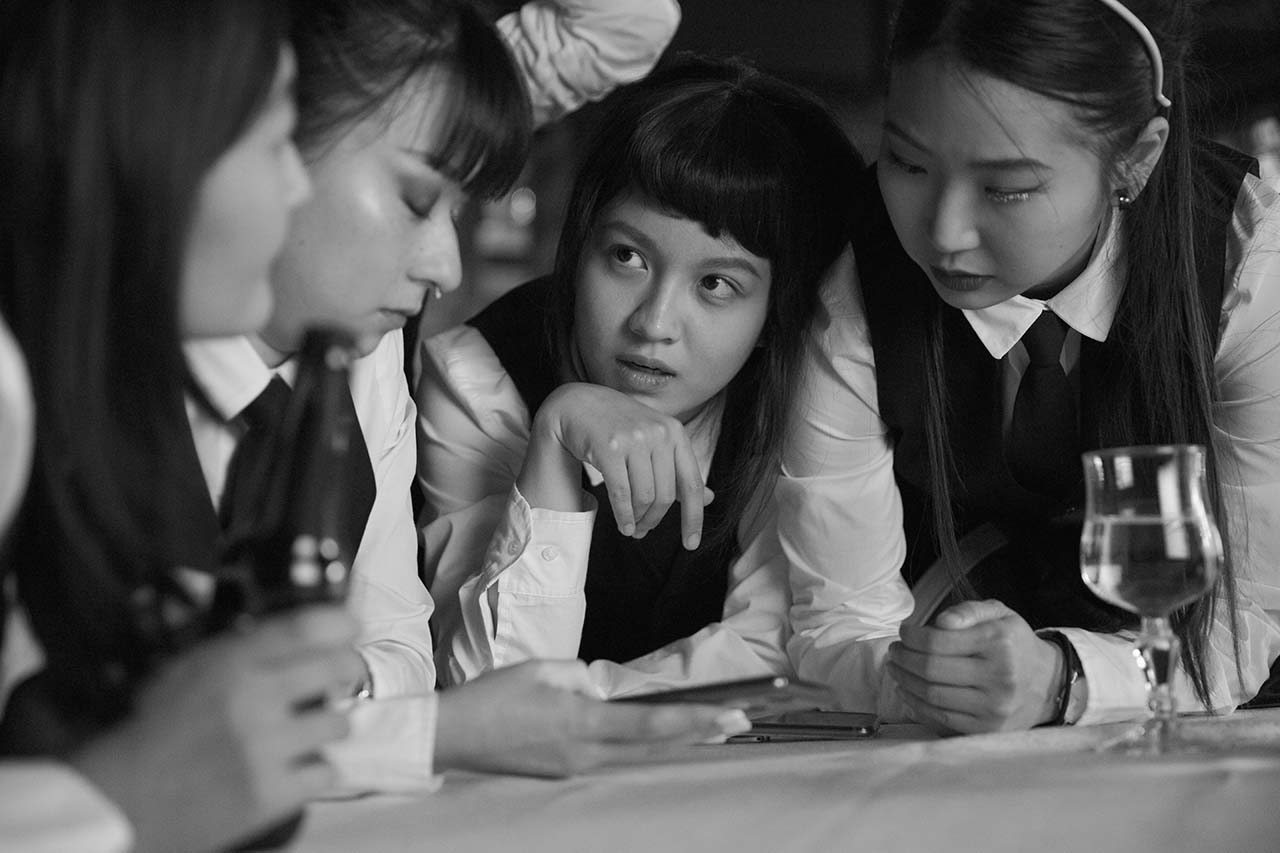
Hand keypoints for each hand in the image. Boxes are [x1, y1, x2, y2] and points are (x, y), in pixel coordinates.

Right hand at [70, 605, 362, 852]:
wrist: (120, 800)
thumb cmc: (153, 732)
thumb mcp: (186, 669)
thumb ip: (236, 645)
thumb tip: (284, 623)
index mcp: (230, 663)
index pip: (307, 626)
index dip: (341, 622)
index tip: (349, 627)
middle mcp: (254, 699)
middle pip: (339, 668)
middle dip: (346, 670)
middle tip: (340, 676)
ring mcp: (267, 748)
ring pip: (339, 722)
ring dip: (327, 725)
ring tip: (306, 729)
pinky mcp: (272, 793)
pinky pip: (328, 770)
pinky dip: (317, 769)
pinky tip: (297, 764)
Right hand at [433, 660, 749, 776]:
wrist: (451, 737)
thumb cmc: (493, 696)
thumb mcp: (544, 669)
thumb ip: (583, 677)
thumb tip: (603, 689)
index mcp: (583, 723)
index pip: (652, 725)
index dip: (696, 721)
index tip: (732, 714)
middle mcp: (586, 753)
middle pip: (656, 746)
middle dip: (700, 732)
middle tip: (740, 720)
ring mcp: (576, 769)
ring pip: (638, 756)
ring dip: (675, 741)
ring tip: (711, 727)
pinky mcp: (564, 773)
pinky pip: (612, 758)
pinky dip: (640, 747)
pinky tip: (656, 736)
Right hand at [522, 383, 711, 548]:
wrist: (578, 404)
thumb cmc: (620, 426)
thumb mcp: (656, 441)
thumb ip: (680, 469)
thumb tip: (710, 498)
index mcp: (675, 433)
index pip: (691, 483)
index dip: (694, 517)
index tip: (691, 544)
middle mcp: (658, 433)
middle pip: (665, 496)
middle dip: (655, 520)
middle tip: (643, 531)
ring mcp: (634, 439)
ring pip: (644, 497)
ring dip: (638, 520)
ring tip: (631, 527)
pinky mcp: (609, 448)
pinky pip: (621, 494)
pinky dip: (624, 516)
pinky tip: (623, 525)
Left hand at [886, 599, 1062, 733]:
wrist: (1048, 683)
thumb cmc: (1014, 644)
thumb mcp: (999, 614)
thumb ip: (968, 611)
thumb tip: (940, 622)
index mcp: (999, 642)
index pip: (937, 641)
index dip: (911, 637)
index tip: (903, 632)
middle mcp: (1000, 676)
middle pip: (931, 669)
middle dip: (903, 659)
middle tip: (894, 652)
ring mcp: (994, 706)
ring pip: (932, 695)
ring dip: (905, 681)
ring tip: (896, 669)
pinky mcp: (988, 728)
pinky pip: (941, 717)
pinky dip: (917, 705)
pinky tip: (907, 691)